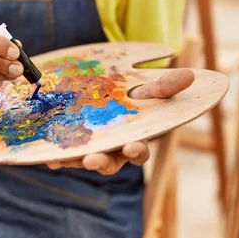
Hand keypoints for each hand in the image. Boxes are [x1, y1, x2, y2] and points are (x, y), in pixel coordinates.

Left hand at [47, 68, 194, 173]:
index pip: (139, 150)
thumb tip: (190, 75)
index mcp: (137, 139)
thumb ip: (164, 86)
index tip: (131, 147)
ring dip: (75, 161)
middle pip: (110, 162)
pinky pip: (67, 154)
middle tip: (92, 160)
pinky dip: (59, 155)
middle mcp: (115, 150)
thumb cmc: (134, 94)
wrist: (109, 90)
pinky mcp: (76, 144)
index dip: (136, 151)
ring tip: (61, 160)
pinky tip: (48, 156)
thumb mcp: (148, 88)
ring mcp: (95, 148)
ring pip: (85, 160)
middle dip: (101, 162)